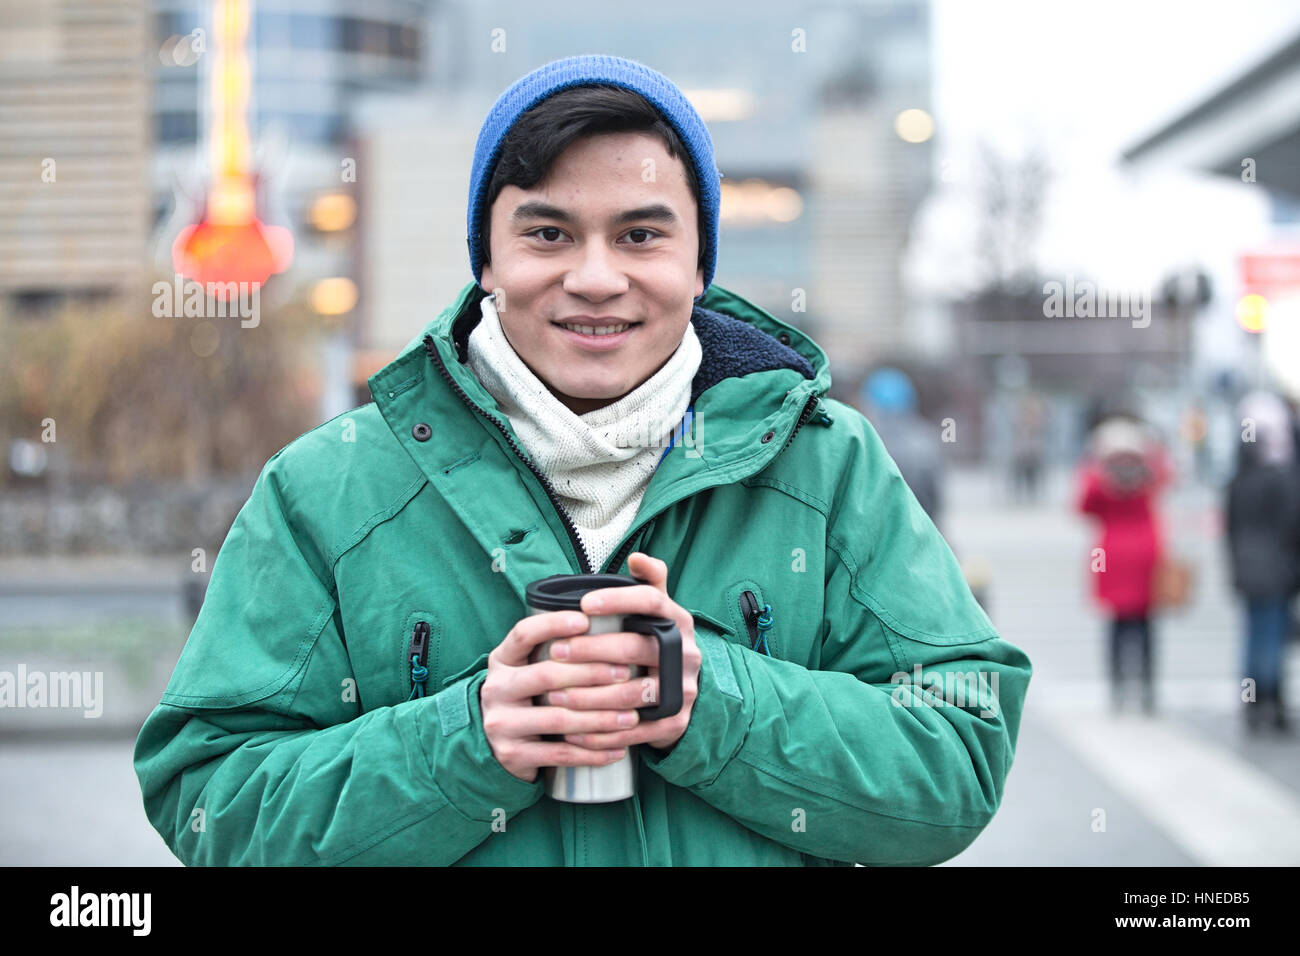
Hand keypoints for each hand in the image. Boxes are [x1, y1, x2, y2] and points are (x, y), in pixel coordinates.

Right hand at [481, 607, 640, 782]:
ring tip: (631, 716)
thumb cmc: (527, 695)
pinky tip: (617, 749)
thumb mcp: (527, 666)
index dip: (553, 624)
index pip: (523, 634)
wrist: (495, 744)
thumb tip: (607, 622)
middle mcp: (496, 688)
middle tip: (626, 672)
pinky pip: (559, 754)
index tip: (585, 620)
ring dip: (601, 718)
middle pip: (546, 676)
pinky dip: (592, 753)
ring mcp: (501, 723)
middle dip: (591, 673)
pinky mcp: (512, 754)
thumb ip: (556, 650)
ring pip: (558, 719)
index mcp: (502, 660)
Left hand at [544, 553, 700, 752]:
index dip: (618, 600)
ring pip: (632, 693)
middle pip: (638, 647)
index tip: (583, 605)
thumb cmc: (659, 644)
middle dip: (591, 650)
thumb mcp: (661, 612)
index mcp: (679, 620)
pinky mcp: (675, 721)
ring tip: (555, 695)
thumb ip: (650, 582)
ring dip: (589, 696)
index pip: (652, 601)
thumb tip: (637, 557)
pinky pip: (635, 729)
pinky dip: (602, 731)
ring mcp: (683, 688)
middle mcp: (686, 653)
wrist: (686, 693)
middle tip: (555, 652)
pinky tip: (573, 730)